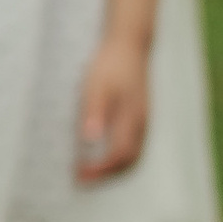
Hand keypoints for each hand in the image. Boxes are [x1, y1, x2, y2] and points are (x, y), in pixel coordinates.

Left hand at [76, 31, 150, 178]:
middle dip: (107, 175)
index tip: (78, 174)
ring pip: (134, 154)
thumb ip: (94, 112)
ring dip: (114, 168)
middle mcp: (141, 123)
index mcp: (131, 118)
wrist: (129, 43)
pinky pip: (134, 144)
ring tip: (91, 169)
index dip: (99, 170)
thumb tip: (90, 140)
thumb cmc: (109, 64)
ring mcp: (143, 119)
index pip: (118, 156)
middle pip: (129, 161)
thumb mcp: (96, 86)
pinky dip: (120, 156)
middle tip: (82, 178)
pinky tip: (102, 151)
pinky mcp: (141, 114)